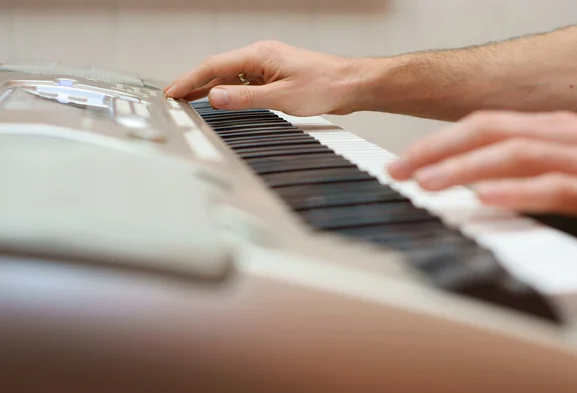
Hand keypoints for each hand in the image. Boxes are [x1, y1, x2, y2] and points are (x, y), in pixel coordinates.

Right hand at [164, 41, 375, 115]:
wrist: (350, 84)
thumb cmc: (325, 85)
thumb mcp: (281, 97)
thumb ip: (245, 98)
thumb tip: (215, 96)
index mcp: (259, 55)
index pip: (214, 65)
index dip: (190, 79)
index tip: (173, 92)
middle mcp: (260, 57)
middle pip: (219, 69)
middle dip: (194, 83)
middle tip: (174, 99)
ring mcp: (267, 66)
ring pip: (231, 76)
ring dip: (211, 88)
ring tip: (190, 102)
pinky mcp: (275, 76)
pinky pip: (244, 82)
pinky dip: (229, 91)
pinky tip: (222, 100)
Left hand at [387, 111, 576, 227]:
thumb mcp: (554, 177)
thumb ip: (518, 174)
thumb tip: (468, 182)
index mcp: (555, 132)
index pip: (487, 125)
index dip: (440, 141)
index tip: (403, 163)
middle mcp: (571, 137)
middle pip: (494, 129)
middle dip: (440, 148)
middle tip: (399, 170)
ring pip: (521, 152)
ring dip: (467, 167)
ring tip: (428, 184)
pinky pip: (558, 187)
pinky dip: (519, 192)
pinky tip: (484, 198)